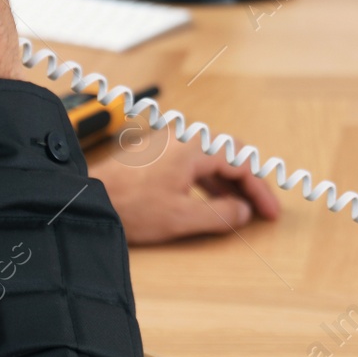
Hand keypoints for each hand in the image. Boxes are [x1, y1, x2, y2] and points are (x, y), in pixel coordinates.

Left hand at [96, 132, 280, 245]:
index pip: (241, 162)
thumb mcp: (181, 218)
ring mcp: (168, 143)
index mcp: (194, 148)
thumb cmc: (129, 206)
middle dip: (248, 183)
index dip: (260, 190)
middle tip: (260, 208)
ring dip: (228, 183)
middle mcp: (183, 138)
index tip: (269, 212)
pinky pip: (193, 162)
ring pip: (211, 159)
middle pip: (229, 155)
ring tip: (239, 208)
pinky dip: (208, 180)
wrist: (87, 199)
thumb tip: (244, 211)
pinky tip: (211, 199)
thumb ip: (220, 214)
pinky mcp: (156, 153)